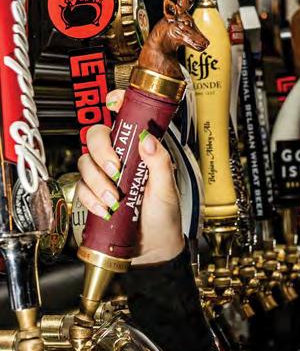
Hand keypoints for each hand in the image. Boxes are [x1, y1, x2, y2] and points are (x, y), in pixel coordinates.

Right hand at [75, 89, 184, 264]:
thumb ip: (160, 163)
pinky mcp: (93, 195)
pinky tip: (105, 209)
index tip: (115, 102)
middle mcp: (119, 158)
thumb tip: (147, 139)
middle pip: (95, 137)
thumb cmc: (165, 215)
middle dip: (101, 152)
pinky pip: (81, 188)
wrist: (154, 248)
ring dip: (97, 181)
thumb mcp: (168, 188)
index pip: (124, 118)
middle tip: (115, 170)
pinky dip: (90, 198)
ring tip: (114, 200)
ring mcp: (104, 176)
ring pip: (85, 163)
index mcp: (139, 150)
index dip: (116, 102)